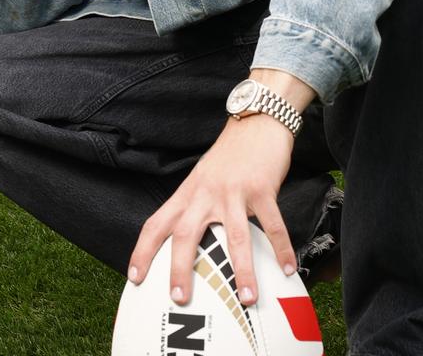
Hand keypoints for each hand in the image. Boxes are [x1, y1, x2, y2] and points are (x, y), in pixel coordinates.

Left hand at [128, 70, 314, 307]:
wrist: (256, 121)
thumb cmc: (229, 157)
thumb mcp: (202, 180)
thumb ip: (195, 208)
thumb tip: (189, 246)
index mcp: (187, 194)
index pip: (156, 224)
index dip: (142, 251)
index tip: (134, 278)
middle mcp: (204, 194)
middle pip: (185, 234)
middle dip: (180, 268)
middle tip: (179, 299)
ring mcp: (232, 191)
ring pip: (233, 235)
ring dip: (240, 270)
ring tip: (247, 299)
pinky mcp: (260, 188)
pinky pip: (272, 224)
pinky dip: (281, 248)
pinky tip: (288, 270)